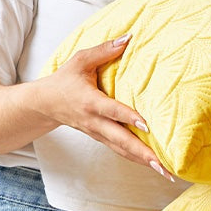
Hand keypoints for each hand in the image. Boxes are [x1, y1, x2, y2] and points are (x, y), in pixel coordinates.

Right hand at [34, 34, 173, 180]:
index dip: (128, 118)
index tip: (147, 125)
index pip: (112, 111)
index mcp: (90, 102)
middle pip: (121, 141)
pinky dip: (137, 159)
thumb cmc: (65, 80)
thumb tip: (129, 37)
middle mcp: (94, 122)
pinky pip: (121, 151)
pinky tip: (155, 166)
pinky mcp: (101, 138)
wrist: (44, 104)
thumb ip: (104, 50)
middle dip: (143, 154)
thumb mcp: (80, 60)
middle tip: (164, 165)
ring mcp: (97, 133)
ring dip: (144, 162)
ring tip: (166, 173)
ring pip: (122, 151)